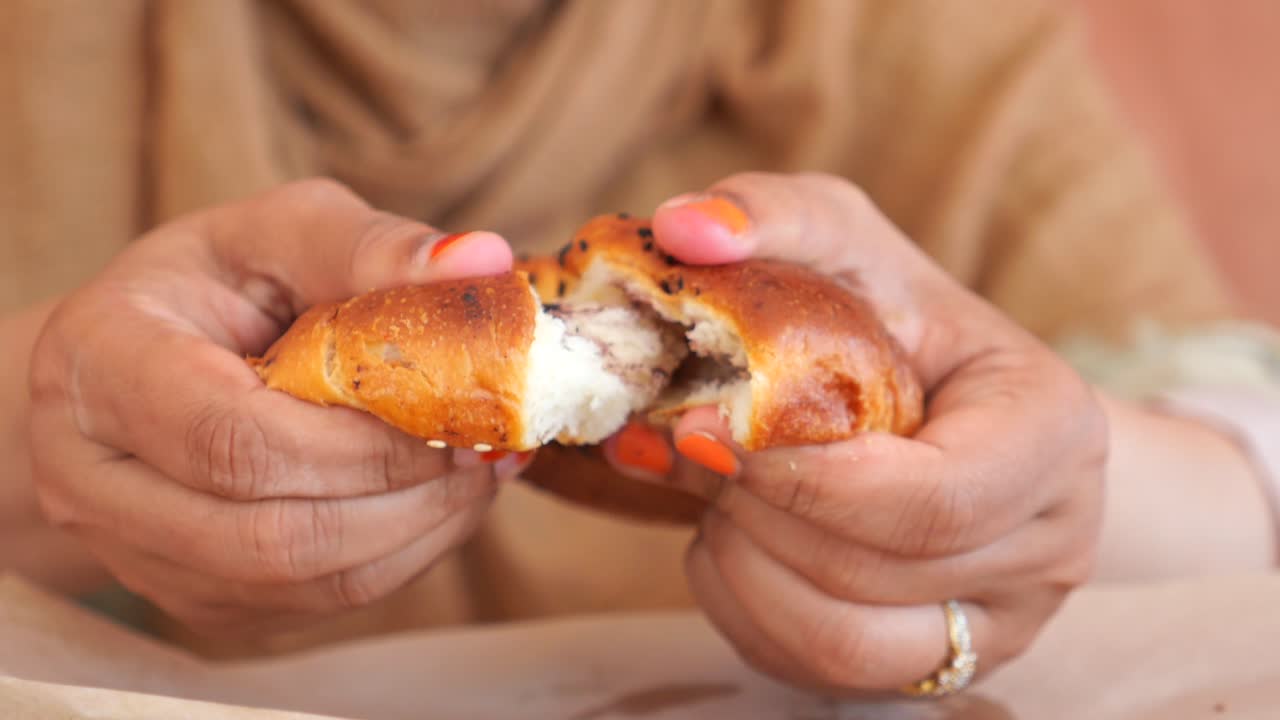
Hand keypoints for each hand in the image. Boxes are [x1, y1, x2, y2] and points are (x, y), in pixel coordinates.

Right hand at [27, 179, 531, 633]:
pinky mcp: (196, 596)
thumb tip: (483, 263)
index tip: (451, 410)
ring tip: (478, 473)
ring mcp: (139, 553)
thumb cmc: (216, 281)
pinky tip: (442, 501)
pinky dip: (399, 557)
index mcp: (99, 364)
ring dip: (415, 534)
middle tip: (484, 447)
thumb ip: (369, 246)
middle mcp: (94, 479)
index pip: (231, 439)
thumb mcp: (279, 231)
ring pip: (297, 581)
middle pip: (268, 534)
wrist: (143, 357)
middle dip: (400, 494)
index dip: (358, 443)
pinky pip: (311, 603)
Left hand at [604, 173, 1106, 692]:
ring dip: (744, 565)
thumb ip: (774, 216)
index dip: (804, 479)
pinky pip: (827, 674)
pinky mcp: (948, 662)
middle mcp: (1053, 539)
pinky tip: (736, 541)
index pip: (933, 498)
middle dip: (755, 510)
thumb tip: (684, 231)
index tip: (707, 430)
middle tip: (697, 448)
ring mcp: (1008, 617)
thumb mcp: (845, 240)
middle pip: (873, 570)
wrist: (945, 397)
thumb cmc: (895, 316)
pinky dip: (748, 611)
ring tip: (721, 493)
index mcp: (1051, 428)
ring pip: (844, 641)